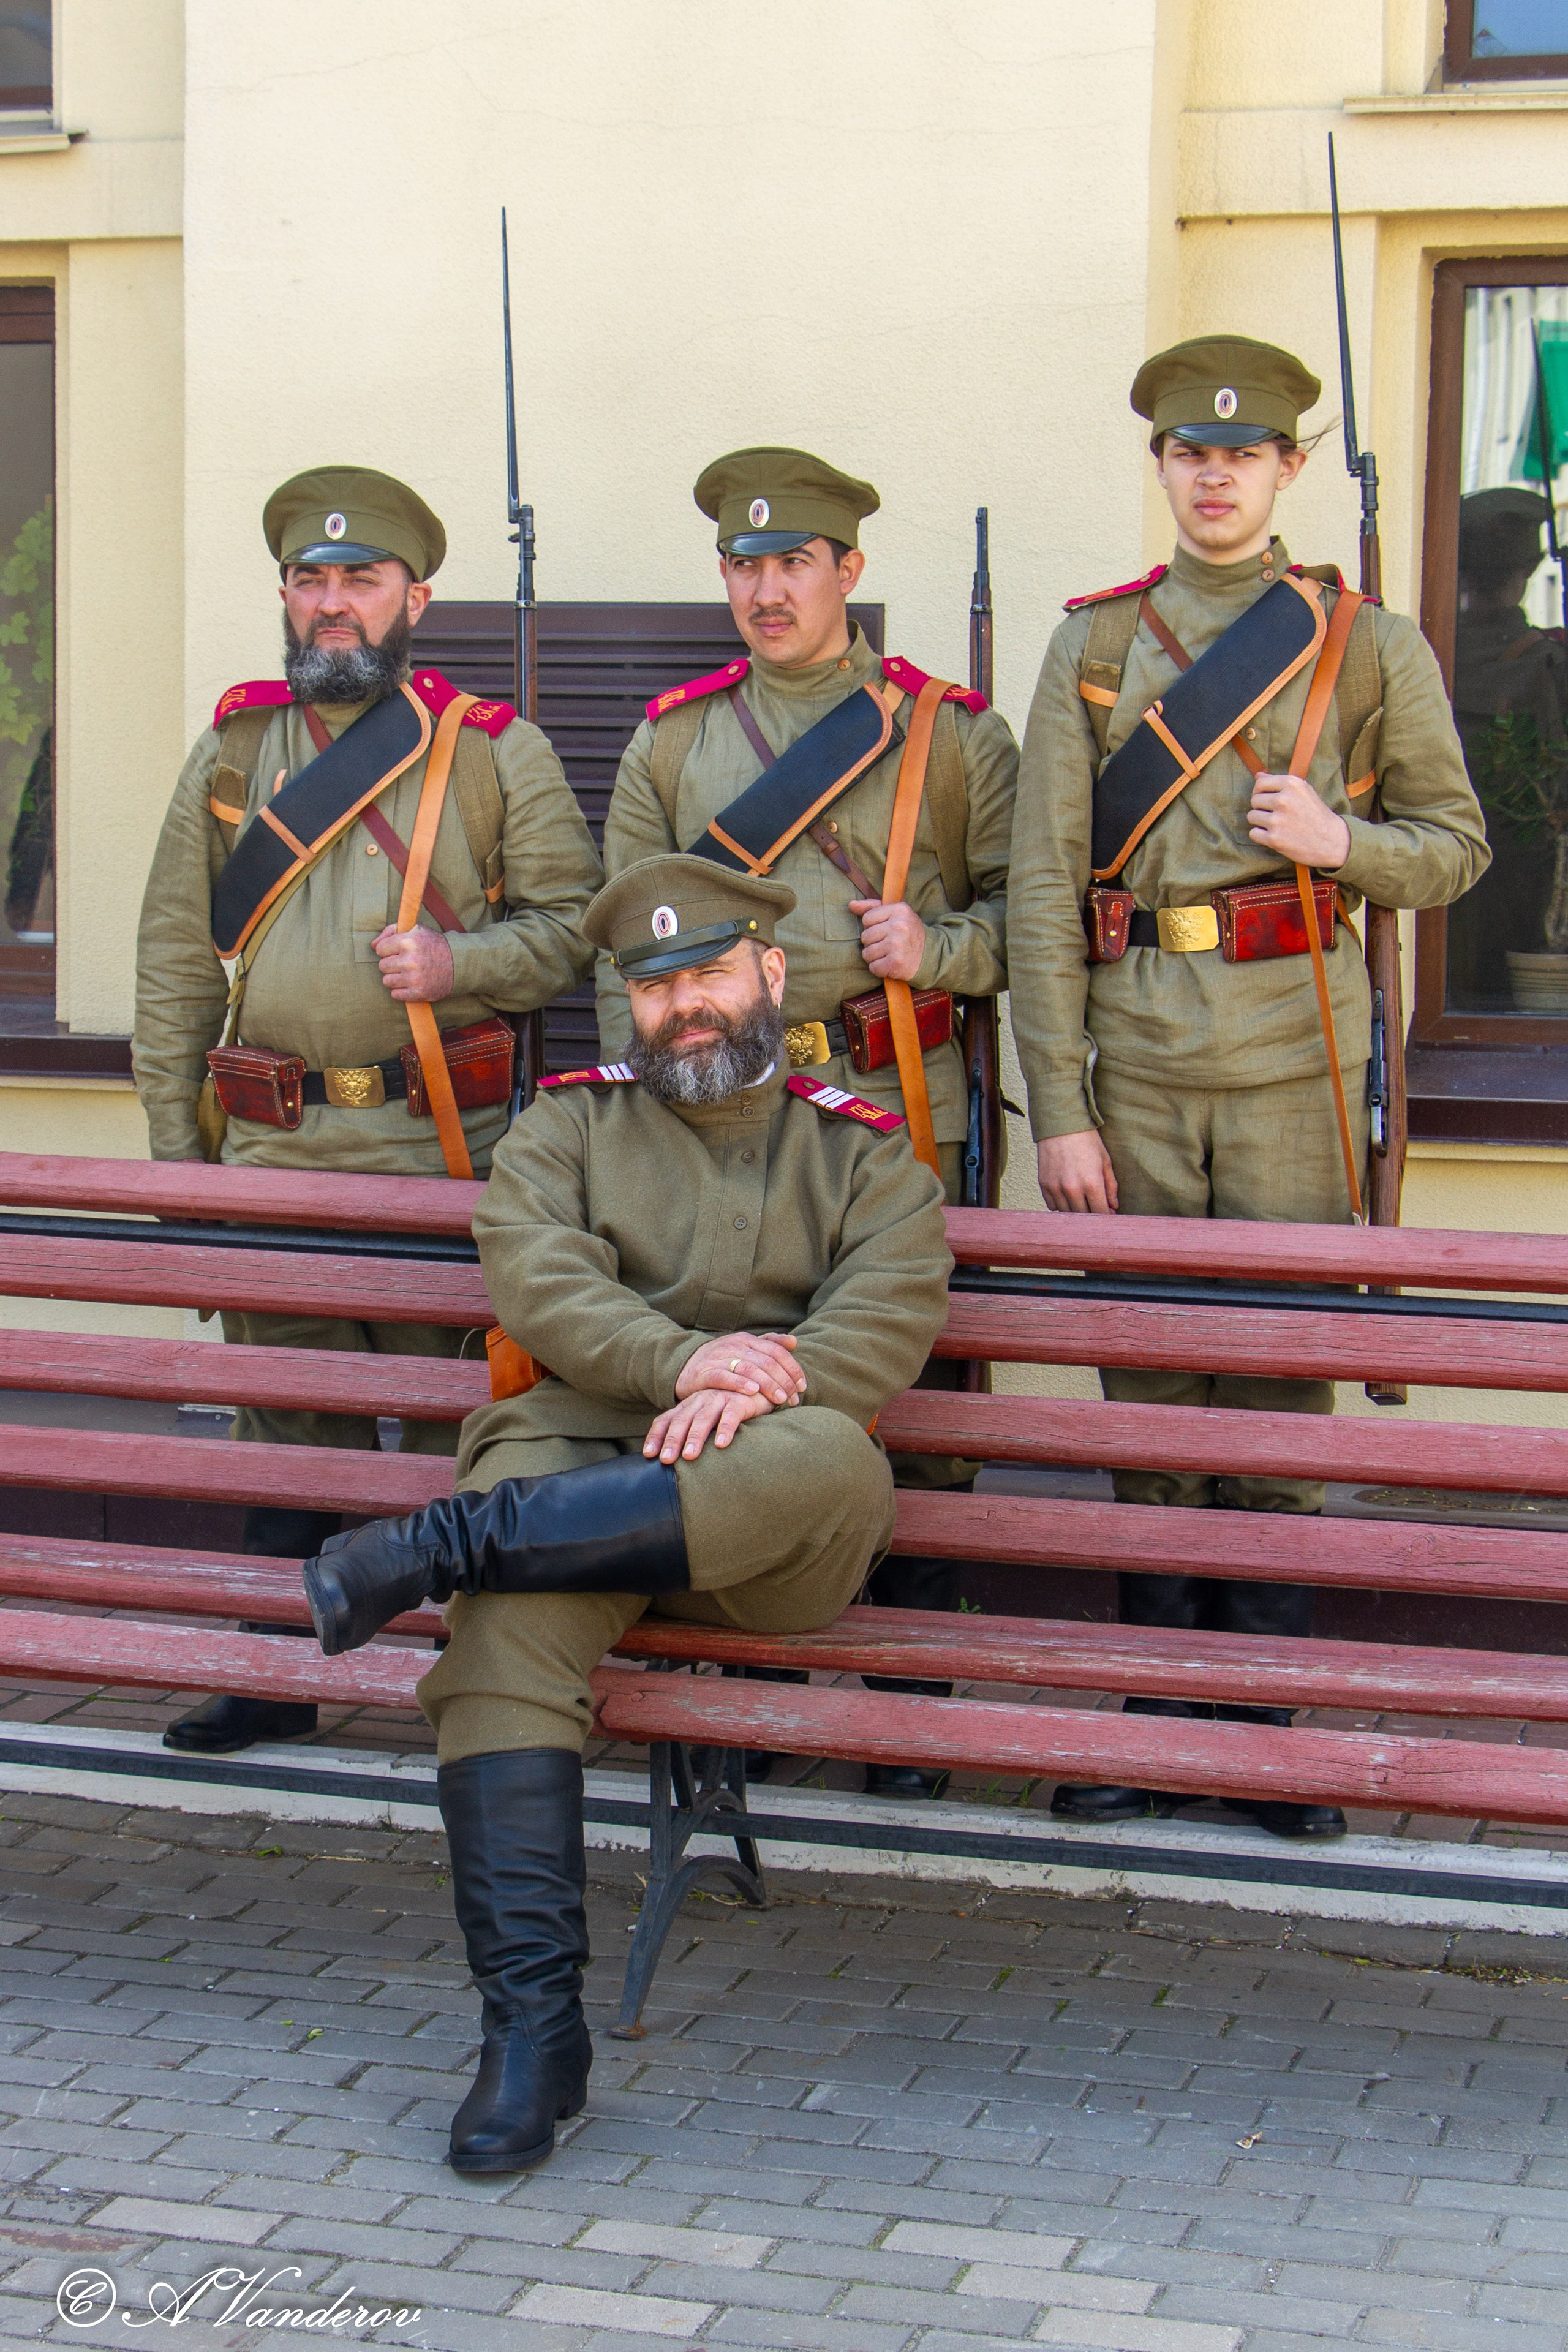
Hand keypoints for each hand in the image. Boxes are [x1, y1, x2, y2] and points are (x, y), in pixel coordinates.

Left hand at [373, 923, 454, 1002]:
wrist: (457, 964)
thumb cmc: (432, 945)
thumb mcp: (415, 929)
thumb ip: (391, 931)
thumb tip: (373, 946)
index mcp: (408, 942)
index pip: (380, 949)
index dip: (388, 950)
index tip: (398, 951)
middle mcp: (410, 960)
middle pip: (382, 966)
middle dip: (391, 964)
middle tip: (404, 963)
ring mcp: (414, 978)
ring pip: (387, 981)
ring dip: (395, 978)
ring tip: (408, 974)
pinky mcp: (418, 993)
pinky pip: (395, 995)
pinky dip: (401, 991)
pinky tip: (411, 984)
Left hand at [643, 1387, 773, 1462]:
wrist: (759, 1386)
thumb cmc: (729, 1407)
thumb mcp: (707, 1417)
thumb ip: (692, 1432)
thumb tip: (672, 1459)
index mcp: (689, 1405)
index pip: (667, 1419)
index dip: (656, 1435)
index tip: (648, 1454)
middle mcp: (700, 1400)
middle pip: (682, 1420)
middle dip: (672, 1440)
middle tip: (666, 1459)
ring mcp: (719, 1399)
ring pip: (704, 1418)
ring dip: (695, 1437)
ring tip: (689, 1456)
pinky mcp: (740, 1401)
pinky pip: (731, 1415)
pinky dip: (725, 1429)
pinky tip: (721, 1444)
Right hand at [676, 1331, 805, 1407]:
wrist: (683, 1365)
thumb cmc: (721, 1361)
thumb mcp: (744, 1349)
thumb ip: (769, 1345)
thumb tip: (794, 1342)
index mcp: (747, 1339)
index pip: (777, 1351)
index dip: (792, 1369)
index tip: (802, 1387)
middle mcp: (734, 1345)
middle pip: (766, 1362)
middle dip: (784, 1381)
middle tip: (793, 1398)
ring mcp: (719, 1358)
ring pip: (749, 1369)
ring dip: (768, 1385)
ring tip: (780, 1399)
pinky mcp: (705, 1372)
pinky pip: (724, 1377)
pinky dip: (740, 1384)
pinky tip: (753, 1392)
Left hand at [848, 898, 926, 981]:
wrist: (930, 956)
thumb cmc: (908, 933)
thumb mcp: (896, 914)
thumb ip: (873, 908)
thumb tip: (851, 905)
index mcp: (899, 910)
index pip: (867, 919)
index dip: (873, 927)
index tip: (886, 930)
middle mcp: (898, 926)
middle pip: (865, 936)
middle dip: (873, 943)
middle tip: (889, 944)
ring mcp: (897, 945)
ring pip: (866, 953)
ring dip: (875, 957)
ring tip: (889, 954)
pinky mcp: (895, 963)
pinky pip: (873, 967)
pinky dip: (879, 969)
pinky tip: (890, 964)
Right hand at [1038, 1130, 1118, 1213]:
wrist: (1060, 1125)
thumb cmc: (1086, 1141)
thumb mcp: (1105, 1161)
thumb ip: (1111, 1186)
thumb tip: (1114, 1206)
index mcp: (1092, 1183)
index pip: (1101, 1212)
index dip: (1107, 1216)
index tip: (1108, 1213)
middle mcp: (1073, 1188)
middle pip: (1084, 1216)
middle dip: (1092, 1214)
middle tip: (1096, 1207)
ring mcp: (1056, 1188)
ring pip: (1067, 1214)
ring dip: (1076, 1211)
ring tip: (1082, 1201)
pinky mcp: (1044, 1184)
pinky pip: (1053, 1206)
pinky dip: (1061, 1205)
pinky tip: (1067, 1195)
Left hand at [1246, 772, 1350, 869]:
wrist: (1332, 841)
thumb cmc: (1316, 814)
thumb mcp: (1304, 791)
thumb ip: (1280, 783)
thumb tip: (1258, 775)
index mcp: (1292, 784)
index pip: (1260, 783)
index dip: (1260, 791)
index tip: (1266, 798)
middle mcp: (1283, 800)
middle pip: (1254, 800)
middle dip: (1262, 808)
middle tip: (1276, 815)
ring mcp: (1278, 820)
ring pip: (1252, 816)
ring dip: (1261, 822)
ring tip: (1277, 825)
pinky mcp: (1274, 839)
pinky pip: (1253, 833)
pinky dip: (1261, 836)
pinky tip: (1275, 835)